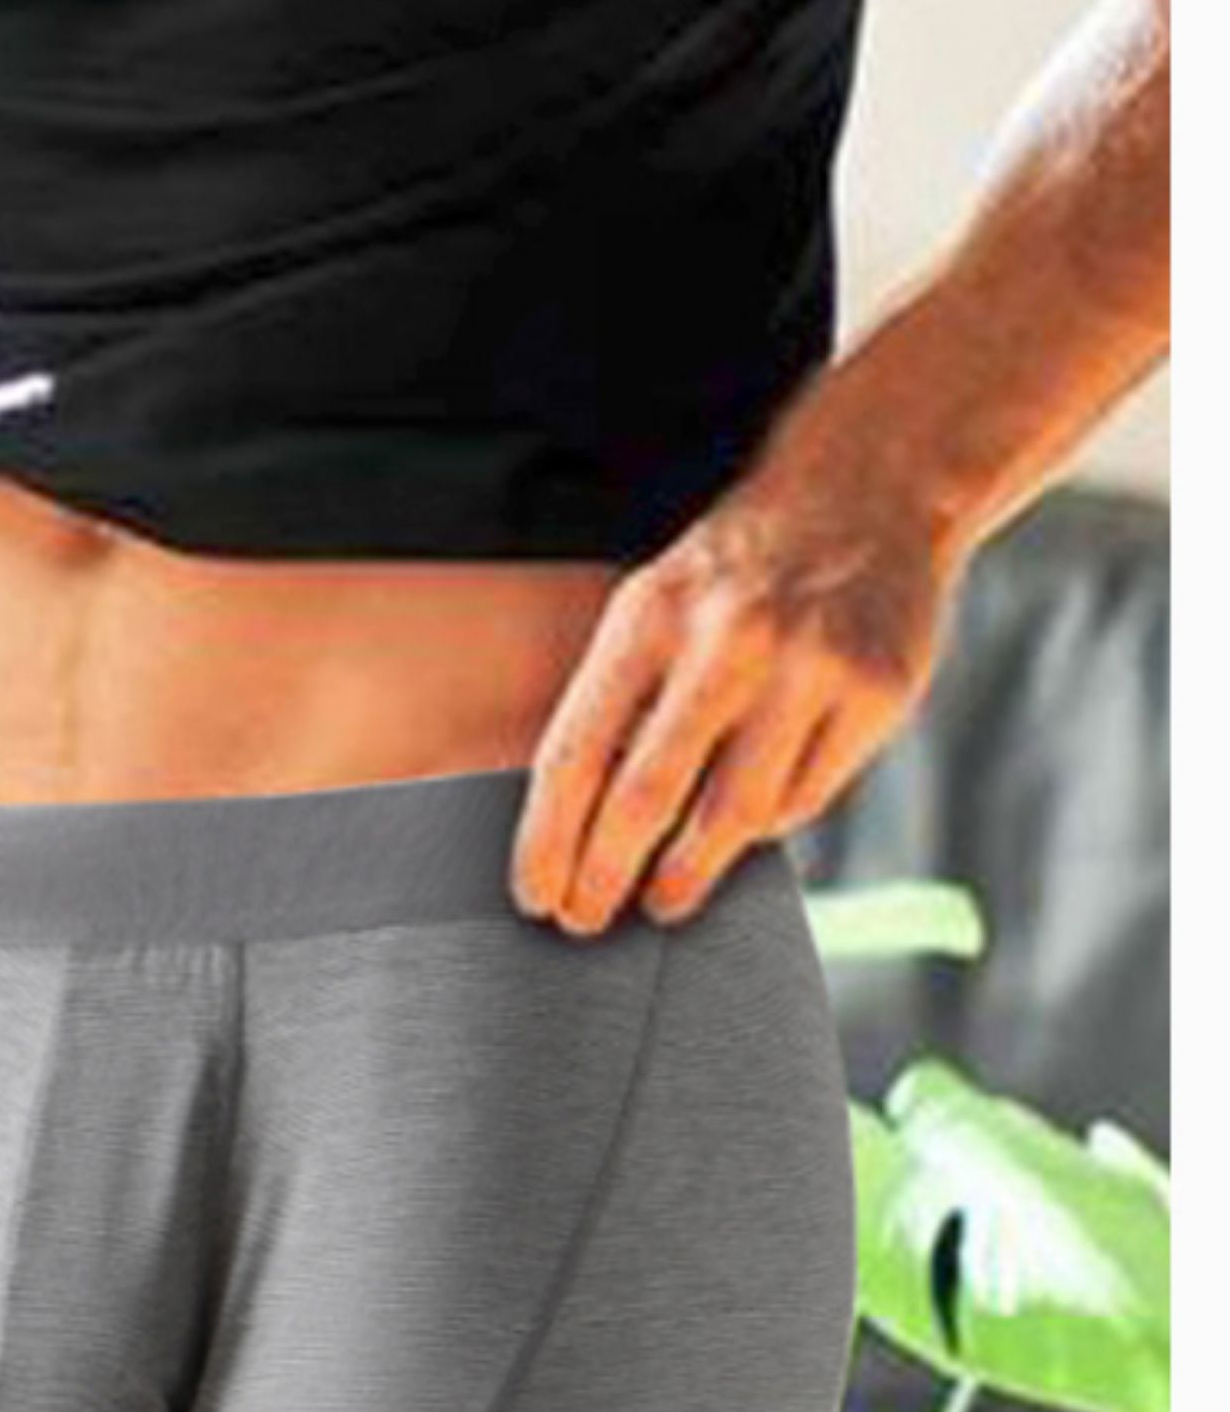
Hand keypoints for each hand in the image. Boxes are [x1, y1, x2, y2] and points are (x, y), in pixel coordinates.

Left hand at [509, 461, 955, 934]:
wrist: (867, 492)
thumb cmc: (738, 570)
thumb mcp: (658, 604)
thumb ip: (621, 699)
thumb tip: (576, 825)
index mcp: (651, 616)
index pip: (576, 753)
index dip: (547, 840)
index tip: (535, 894)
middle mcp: (729, 641)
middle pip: (646, 798)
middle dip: (605, 876)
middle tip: (585, 920)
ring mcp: (809, 669)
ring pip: (733, 817)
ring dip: (686, 876)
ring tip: (661, 902)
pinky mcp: (876, 695)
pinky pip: (803, 799)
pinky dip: (763, 832)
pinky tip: (741, 837)